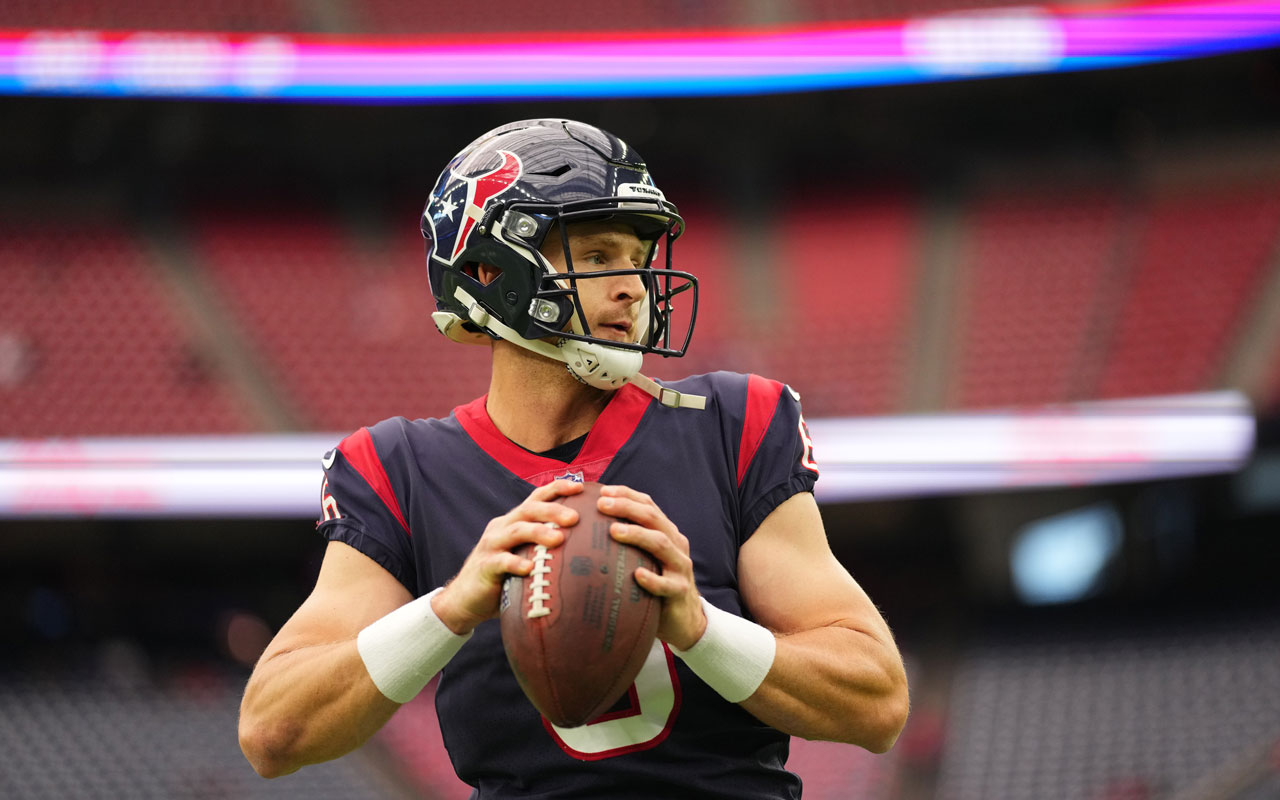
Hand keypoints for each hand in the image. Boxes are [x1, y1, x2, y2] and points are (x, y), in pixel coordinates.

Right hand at [432, 480, 580, 634]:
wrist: (466, 599)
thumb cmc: (505, 577)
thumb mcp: (526, 556)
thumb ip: (545, 548)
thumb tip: (588, 549)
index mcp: (515, 521)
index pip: (537, 497)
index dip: (558, 488)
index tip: (581, 487)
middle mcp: (503, 527)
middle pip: (529, 509)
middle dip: (553, 510)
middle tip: (575, 517)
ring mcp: (492, 545)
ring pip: (517, 530)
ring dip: (538, 532)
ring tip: (559, 538)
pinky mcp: (484, 566)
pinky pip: (500, 561)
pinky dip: (515, 563)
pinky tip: (529, 569)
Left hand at [599, 485, 706, 650]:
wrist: (685, 620)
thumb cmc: (656, 586)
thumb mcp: (644, 559)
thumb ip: (626, 544)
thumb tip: (587, 529)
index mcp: (667, 533)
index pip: (649, 505)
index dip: (627, 495)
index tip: (603, 491)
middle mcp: (676, 544)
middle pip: (653, 518)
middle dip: (627, 507)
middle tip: (602, 504)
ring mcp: (680, 567)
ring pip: (662, 544)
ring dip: (637, 535)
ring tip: (614, 531)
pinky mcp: (680, 591)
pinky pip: (667, 585)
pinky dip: (652, 579)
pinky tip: (637, 575)